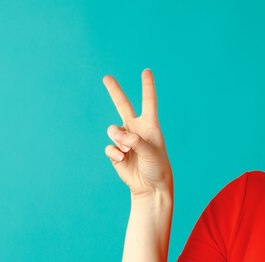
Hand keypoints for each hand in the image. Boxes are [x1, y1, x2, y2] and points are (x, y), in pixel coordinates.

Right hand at [103, 69, 173, 199]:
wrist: (151, 186)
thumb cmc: (157, 167)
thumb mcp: (151, 152)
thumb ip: (135, 141)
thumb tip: (117, 136)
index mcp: (150, 126)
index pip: (148, 102)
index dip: (147, 86)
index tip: (146, 71)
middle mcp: (136, 130)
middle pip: (122, 105)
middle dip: (114, 91)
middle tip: (107, 77)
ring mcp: (125, 140)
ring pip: (112, 130)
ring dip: (118, 139)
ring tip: (128, 150)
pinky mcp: (116, 152)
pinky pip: (109, 147)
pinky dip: (114, 153)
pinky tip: (122, 159)